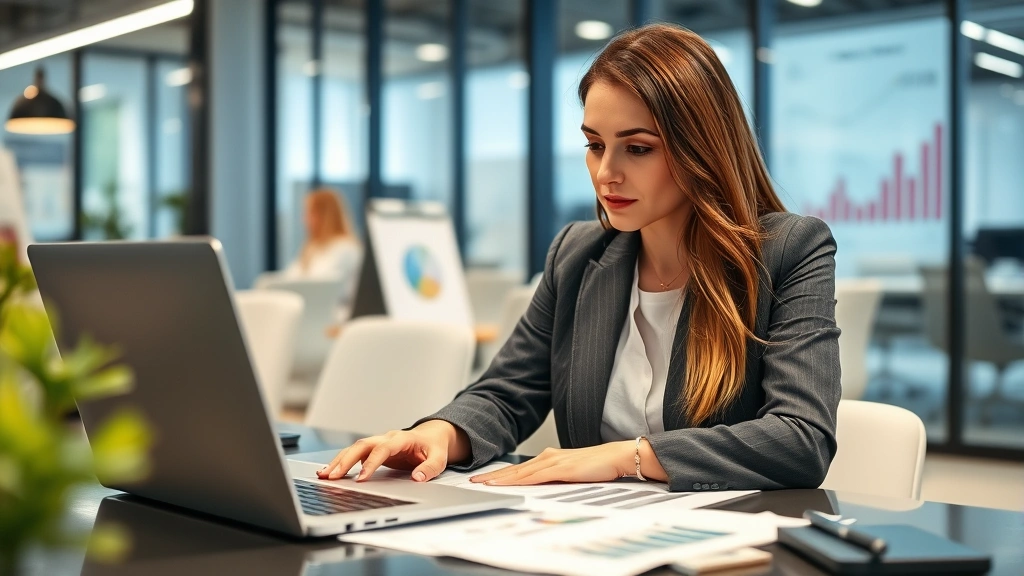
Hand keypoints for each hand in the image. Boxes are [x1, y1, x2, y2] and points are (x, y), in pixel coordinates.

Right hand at [315, 420, 468, 482]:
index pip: (382, 449)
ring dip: (339, 461)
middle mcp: (386, 438)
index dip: (371, 463)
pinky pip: (354, 454)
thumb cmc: (434, 447)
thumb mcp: (440, 458)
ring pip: (354, 449)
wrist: (431, 436)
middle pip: (361, 446)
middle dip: (345, 461)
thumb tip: (417, 478)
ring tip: (323, 475)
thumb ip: (429, 468)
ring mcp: (378, 443)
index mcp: (401, 439)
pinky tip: (329, 472)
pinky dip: (341, 462)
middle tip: (332, 476)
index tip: (362, 479)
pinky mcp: (373, 450)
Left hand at [469, 442, 634, 485]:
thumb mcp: (573, 474)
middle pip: (516, 469)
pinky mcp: (561, 468)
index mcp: (550, 458)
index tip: (484, 480)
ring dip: (501, 478)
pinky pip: (535, 476)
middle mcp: (548, 457)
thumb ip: (557, 479)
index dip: (501, 474)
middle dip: (493, 476)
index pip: (520, 469)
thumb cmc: (599, 466)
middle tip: (474, 481)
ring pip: (521, 472)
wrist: (617, 456)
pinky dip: (518, 480)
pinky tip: (508, 483)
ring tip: (483, 484)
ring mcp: (554, 462)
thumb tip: (544, 490)